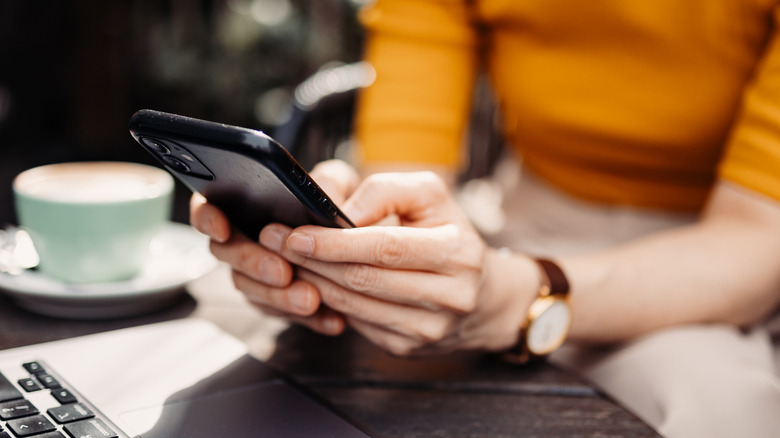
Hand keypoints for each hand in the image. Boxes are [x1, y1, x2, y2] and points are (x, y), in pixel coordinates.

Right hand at [189, 159, 359, 334]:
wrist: (357, 241)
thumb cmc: (338, 202)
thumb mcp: (339, 183)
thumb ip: (329, 182)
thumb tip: (320, 196)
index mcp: (244, 206)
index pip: (208, 209)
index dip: (207, 219)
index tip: (222, 228)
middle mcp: (242, 243)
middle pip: (229, 255)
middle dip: (253, 264)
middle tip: (282, 272)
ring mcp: (256, 276)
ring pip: (253, 290)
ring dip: (280, 298)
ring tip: (311, 300)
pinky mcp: (278, 303)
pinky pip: (285, 315)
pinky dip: (311, 320)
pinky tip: (333, 320)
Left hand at [262, 171, 532, 355]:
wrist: (482, 295)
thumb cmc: (449, 234)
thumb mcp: (429, 196)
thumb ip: (385, 191)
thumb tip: (340, 212)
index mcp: (458, 253)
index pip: (385, 247)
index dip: (335, 242)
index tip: (295, 233)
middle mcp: (449, 297)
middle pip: (364, 279)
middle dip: (313, 260)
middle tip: (276, 242)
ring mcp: (429, 329)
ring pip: (355, 305)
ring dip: (314, 282)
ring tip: (289, 260)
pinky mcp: (409, 347)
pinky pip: (358, 323)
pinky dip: (330, 303)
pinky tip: (315, 283)